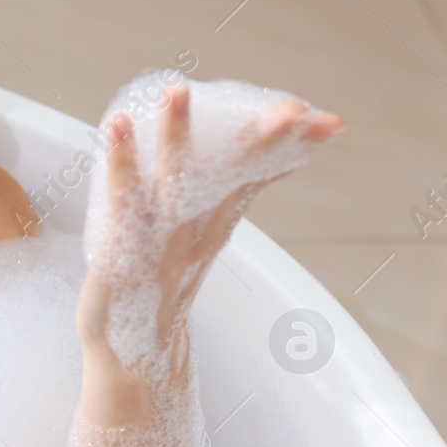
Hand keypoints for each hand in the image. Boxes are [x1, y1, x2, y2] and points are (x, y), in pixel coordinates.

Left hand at [76, 82, 343, 412]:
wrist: (130, 357)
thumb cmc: (163, 284)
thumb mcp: (205, 239)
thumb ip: (233, 195)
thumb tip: (274, 158)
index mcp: (214, 228)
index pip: (257, 182)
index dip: (289, 151)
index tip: (327, 120)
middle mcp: (194, 236)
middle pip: (229, 183)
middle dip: (257, 141)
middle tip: (290, 106)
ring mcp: (157, 247)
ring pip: (174, 187)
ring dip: (177, 137)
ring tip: (179, 90)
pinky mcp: (119, 257)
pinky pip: (121, 205)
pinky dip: (121, 165)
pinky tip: (119, 127)